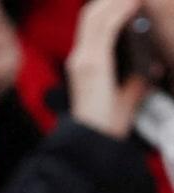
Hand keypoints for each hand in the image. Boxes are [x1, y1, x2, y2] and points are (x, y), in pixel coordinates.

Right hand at [67, 0, 149, 137]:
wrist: (95, 139)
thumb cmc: (107, 122)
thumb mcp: (126, 93)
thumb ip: (136, 78)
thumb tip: (153, 67)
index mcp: (83, 63)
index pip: (91, 24)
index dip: (107, 6)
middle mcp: (79, 58)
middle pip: (90, 13)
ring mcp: (82, 59)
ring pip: (95, 15)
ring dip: (116, 1)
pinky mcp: (92, 63)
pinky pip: (106, 29)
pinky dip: (120, 12)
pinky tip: (134, 4)